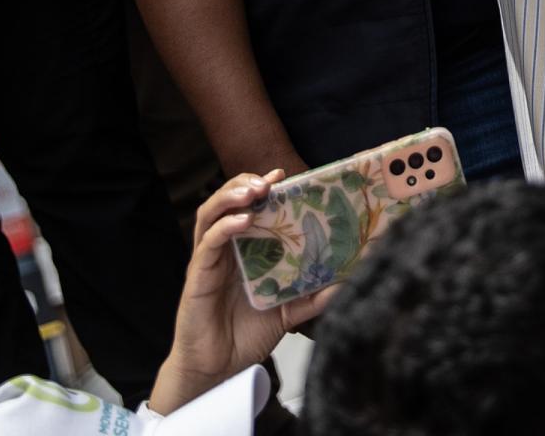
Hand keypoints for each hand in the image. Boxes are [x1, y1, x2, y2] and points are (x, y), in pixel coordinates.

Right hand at [147, 171, 334, 412]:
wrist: (217, 371)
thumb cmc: (245, 336)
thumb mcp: (287, 312)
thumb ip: (312, 297)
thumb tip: (347, 282)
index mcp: (244, 250)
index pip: (250, 208)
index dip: (265, 187)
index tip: (286, 174)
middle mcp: (224, 249)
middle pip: (228, 202)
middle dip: (246, 183)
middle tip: (270, 178)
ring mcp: (209, 260)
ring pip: (211, 214)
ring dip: (231, 196)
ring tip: (255, 190)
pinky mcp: (197, 275)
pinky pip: (208, 244)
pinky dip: (224, 228)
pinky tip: (242, 222)